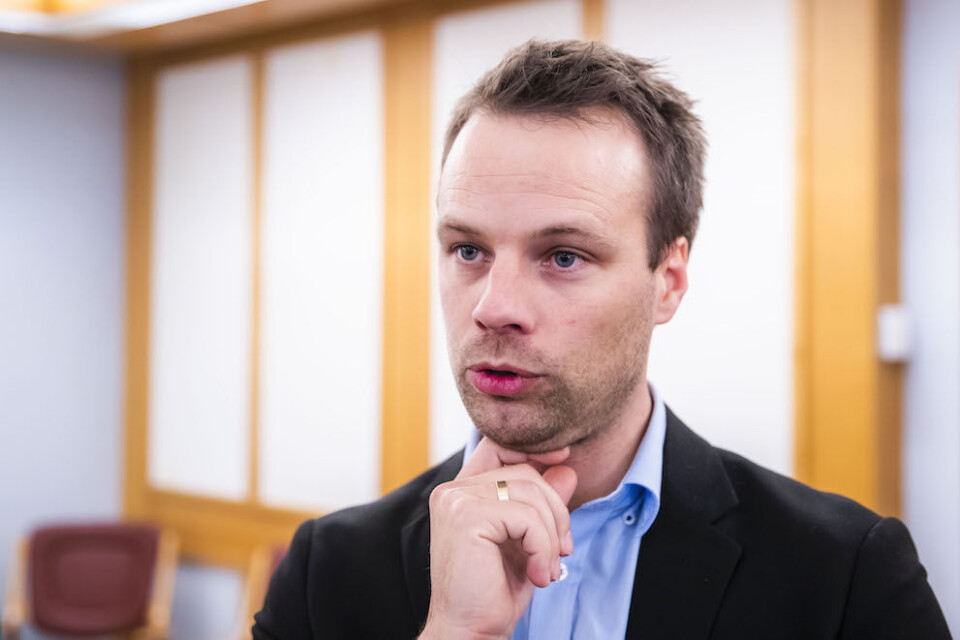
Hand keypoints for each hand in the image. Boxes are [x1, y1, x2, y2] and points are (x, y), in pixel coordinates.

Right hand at [420, 437, 577, 639]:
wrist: (470, 632)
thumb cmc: (494, 592)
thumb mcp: (528, 541)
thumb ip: (543, 504)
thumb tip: (567, 468)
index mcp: (462, 492)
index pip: (501, 447)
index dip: (535, 449)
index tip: (564, 460)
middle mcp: (453, 490)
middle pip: (526, 473)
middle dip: (556, 512)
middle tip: (561, 552)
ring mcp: (457, 500)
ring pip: (530, 493)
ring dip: (552, 536)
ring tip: (547, 569)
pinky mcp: (466, 516)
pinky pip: (526, 517)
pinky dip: (542, 547)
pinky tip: (537, 574)